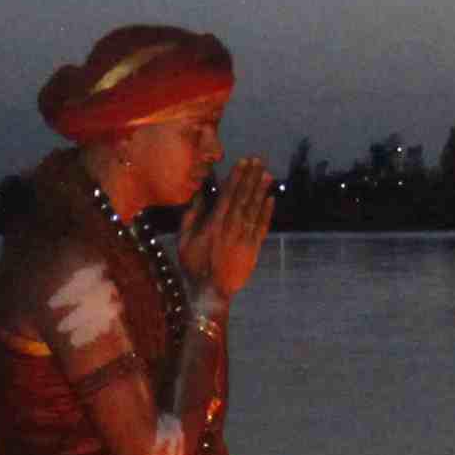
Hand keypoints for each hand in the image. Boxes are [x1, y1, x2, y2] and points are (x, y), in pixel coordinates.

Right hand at [187, 155, 276, 300]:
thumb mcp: (184, 239)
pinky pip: (262, 226)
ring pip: (254, 209)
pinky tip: (271, 198)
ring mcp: (244, 238)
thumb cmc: (193, 265)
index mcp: (214, 224)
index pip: (227, 194)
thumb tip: (197, 194)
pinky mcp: (253, 249)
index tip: (243, 162)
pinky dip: (267, 212)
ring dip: (261, 190)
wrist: (210, 292)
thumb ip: (191, 215)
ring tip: (267, 174)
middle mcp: (231, 227)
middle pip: (243, 197)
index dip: (236, 177)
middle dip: (251, 178)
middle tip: (259, 161)